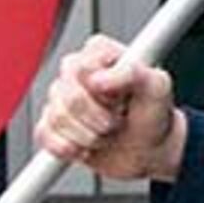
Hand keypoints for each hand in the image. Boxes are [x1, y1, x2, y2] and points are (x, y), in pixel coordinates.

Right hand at [40, 34, 182, 182]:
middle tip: (115, 122)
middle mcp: (76, 72)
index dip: (102, 89)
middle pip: (68, 94)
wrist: (149, 149)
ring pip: (57, 117)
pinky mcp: (52, 125)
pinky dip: (69, 148)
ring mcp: (61, 98)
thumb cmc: (153, 113)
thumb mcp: (157, 87)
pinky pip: (46, 136)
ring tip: (106, 134)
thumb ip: (133, 72)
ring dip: (88, 136)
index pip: (82, 66)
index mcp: (100, 53)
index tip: (121, 99)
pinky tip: (87, 147)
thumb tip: (98, 79)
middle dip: (96, 117)